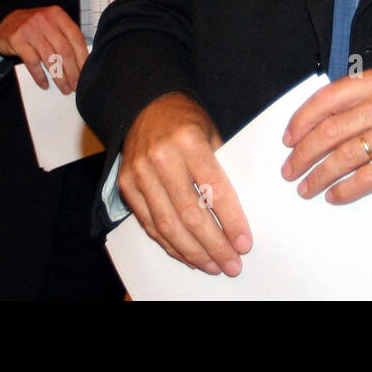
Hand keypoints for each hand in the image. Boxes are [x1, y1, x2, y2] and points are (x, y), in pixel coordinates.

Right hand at [0, 6, 87, 93]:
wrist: (4, 23)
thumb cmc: (34, 27)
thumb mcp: (51, 24)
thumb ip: (65, 36)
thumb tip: (82, 62)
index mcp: (58, 15)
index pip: (76, 37)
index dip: (82, 57)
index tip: (86, 73)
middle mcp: (45, 20)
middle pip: (64, 50)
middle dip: (72, 71)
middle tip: (76, 86)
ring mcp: (30, 30)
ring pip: (50, 58)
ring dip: (59, 77)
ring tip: (64, 88)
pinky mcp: (17, 40)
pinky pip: (32, 62)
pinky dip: (40, 76)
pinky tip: (45, 85)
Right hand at [118, 92, 252, 275]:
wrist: (146, 106)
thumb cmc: (185, 120)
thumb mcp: (211, 132)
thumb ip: (221, 168)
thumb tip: (237, 213)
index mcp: (187, 141)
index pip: (213, 189)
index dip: (230, 220)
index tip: (244, 242)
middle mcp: (160, 158)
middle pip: (189, 213)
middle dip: (214, 244)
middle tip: (232, 263)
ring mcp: (139, 173)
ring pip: (168, 224)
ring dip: (193, 252)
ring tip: (213, 265)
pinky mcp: (127, 186)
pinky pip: (150, 224)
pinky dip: (170, 244)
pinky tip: (189, 255)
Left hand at [281, 67, 371, 203]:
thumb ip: (363, 99)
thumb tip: (318, 122)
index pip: (331, 96)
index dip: (303, 119)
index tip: (289, 138)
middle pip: (333, 128)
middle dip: (305, 152)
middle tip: (290, 169)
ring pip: (347, 154)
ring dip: (320, 175)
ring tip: (307, 187)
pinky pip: (370, 177)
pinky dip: (347, 189)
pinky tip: (335, 195)